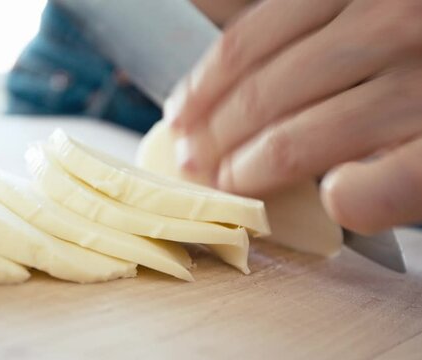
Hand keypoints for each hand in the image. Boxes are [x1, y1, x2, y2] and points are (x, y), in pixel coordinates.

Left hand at [168, 0, 421, 233]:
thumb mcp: (358, 1)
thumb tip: (204, 8)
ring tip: (227, 185)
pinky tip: (331, 200)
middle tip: (190, 162)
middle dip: (213, 137)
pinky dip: (350, 200)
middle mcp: (388, 22)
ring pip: (296, 142)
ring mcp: (420, 86)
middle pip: (261, 95)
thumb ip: (293, 12)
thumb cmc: (413, 35)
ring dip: (249, 173)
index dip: (201, 88)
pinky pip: (382, 187)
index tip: (179, 117)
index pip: (245, 44)